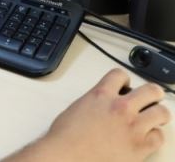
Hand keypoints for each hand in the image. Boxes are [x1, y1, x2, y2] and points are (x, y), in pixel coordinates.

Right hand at [8, 68, 170, 161]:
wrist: (67, 157)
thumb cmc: (66, 137)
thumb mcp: (77, 108)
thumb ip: (94, 102)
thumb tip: (100, 106)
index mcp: (101, 95)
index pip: (120, 75)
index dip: (124, 80)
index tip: (125, 86)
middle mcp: (120, 107)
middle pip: (150, 90)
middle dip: (153, 94)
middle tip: (150, 99)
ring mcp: (133, 126)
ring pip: (162, 112)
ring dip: (158, 114)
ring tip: (152, 119)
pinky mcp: (141, 146)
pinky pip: (159, 137)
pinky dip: (154, 136)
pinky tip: (146, 138)